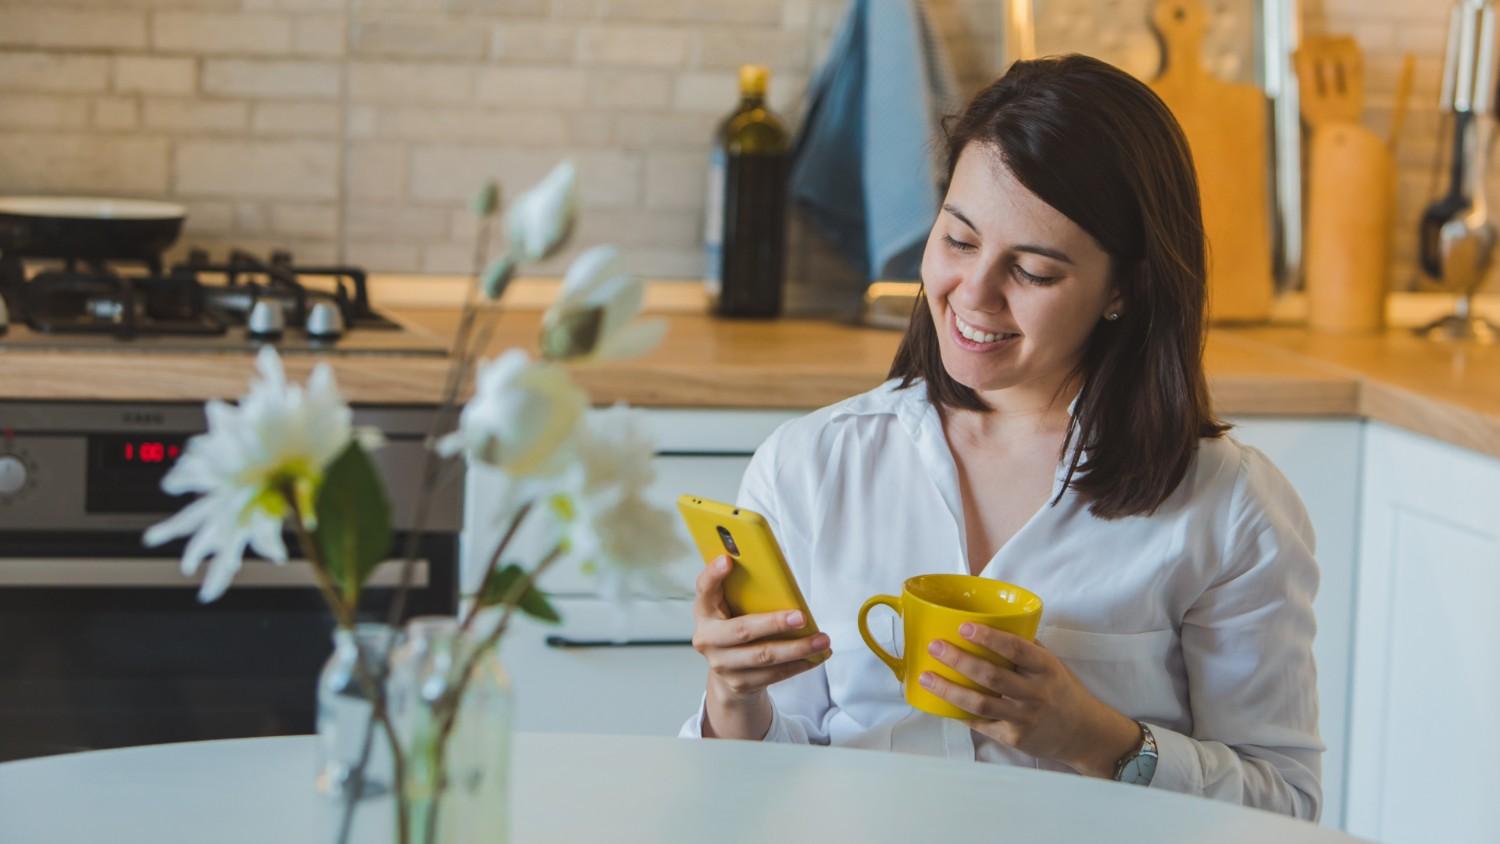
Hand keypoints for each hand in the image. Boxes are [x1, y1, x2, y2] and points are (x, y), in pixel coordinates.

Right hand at [691, 555, 830, 738]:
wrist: (727, 669)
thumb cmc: (734, 624)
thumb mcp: (731, 605)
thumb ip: (743, 590)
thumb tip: (778, 577)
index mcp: (704, 611)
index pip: (704, 589)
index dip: (713, 575)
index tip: (727, 560)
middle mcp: (707, 639)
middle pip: (742, 630)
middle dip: (774, 623)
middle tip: (801, 617)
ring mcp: (722, 664)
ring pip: (763, 656)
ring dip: (797, 649)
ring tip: (822, 640)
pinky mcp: (740, 683)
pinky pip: (774, 674)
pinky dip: (798, 665)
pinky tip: (816, 656)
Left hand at [919, 623, 1140, 776]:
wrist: (1083, 733)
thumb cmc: (1061, 690)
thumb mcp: (1051, 664)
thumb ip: (1024, 648)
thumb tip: (987, 624)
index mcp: (1045, 668)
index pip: (1016, 648)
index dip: (989, 637)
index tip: (963, 627)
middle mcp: (1036, 693)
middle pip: (992, 675)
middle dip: (959, 660)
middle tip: (935, 647)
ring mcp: (1025, 718)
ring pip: (981, 703)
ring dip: (949, 690)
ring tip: (927, 677)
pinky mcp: (1014, 738)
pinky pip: (981, 724)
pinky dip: (959, 713)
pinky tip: (941, 703)